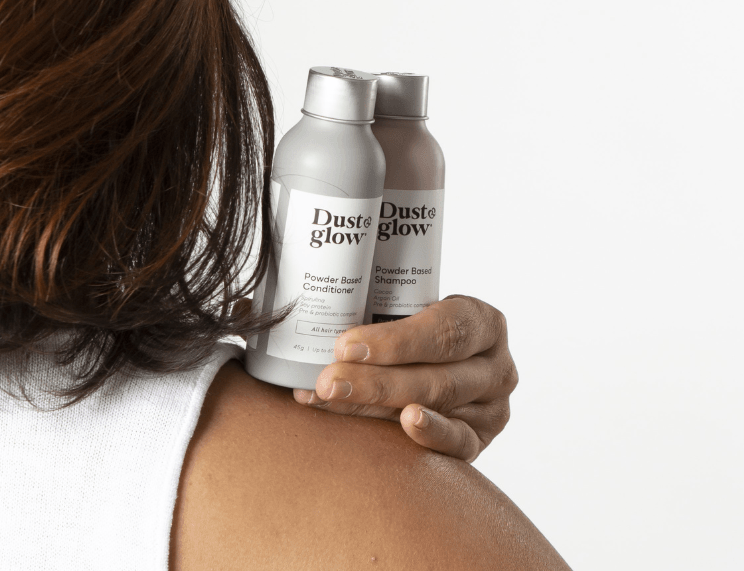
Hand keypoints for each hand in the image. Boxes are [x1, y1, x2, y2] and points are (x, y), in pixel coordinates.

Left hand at [292, 295, 516, 461]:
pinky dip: (430, 435)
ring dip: (379, 405)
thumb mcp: (393, 305)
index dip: (396, 339)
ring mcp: (492, 408)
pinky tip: (403, 425)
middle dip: (377, 378)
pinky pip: (458, 445)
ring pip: (436, 406)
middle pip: (438, 373)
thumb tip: (246, 305)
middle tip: (327, 379)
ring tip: (333, 398)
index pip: (445, 328)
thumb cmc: (402, 330)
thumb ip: (345, 298)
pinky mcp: (480, 442)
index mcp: (482, 320)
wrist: (429, 367)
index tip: (344, 345)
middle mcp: (496, 364)